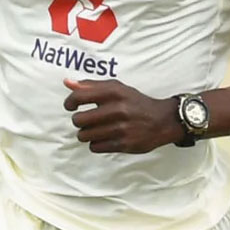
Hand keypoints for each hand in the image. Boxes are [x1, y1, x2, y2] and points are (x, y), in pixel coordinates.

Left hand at [63, 78, 181, 153]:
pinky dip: (95, 144)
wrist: (162, 120)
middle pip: (79, 120)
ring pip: (85, 135)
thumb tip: (67, 82)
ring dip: (85, 134)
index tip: (70, 106)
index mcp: (114, 92)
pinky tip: (103, 138)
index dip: (70, 102)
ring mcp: (121, 128)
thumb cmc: (135, 102)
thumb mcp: (116, 88)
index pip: (79, 96)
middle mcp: (117, 109)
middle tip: (85, 121)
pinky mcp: (124, 144)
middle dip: (78, 121)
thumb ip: (91, 85)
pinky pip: (95, 147)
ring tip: (93, 130)